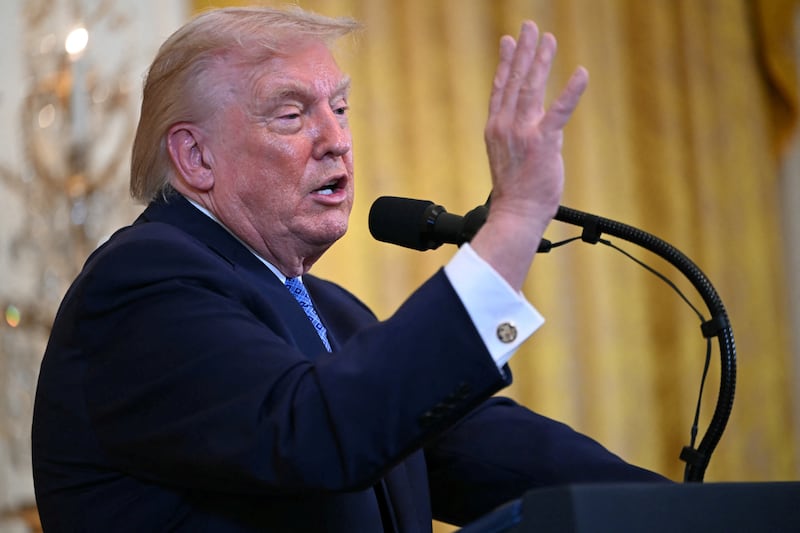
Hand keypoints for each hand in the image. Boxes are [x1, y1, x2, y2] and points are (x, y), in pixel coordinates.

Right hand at [472, 21, 587, 289]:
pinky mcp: (542, 143)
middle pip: (514, 80)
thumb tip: (541, 124)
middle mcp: (504, 126)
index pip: (500, 88)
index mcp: (495, 129)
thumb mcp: (509, 158)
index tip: (509, 41)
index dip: (505, 62)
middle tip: (530, 27)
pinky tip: (580, 73)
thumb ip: (521, 136)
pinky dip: (570, 91)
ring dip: (541, 61)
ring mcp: (522, 133)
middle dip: (523, 51)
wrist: (515, 215)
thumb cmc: (515, 193)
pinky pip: (559, 112)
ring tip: (549, 39)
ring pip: (531, 88)